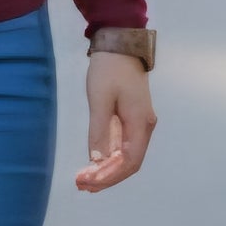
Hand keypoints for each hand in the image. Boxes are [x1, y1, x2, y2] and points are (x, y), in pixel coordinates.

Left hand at [74, 50, 156, 192]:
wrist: (119, 42)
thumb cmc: (109, 69)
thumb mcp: (100, 99)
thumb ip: (99, 131)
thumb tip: (97, 161)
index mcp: (140, 123)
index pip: (129, 162)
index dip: (110, 176)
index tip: (88, 182)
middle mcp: (143, 126)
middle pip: (129, 162)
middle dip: (106, 176)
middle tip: (81, 184)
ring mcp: (138, 122)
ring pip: (125, 155)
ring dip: (106, 169)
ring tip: (84, 179)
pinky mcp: (130, 116)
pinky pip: (122, 144)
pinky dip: (108, 156)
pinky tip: (93, 162)